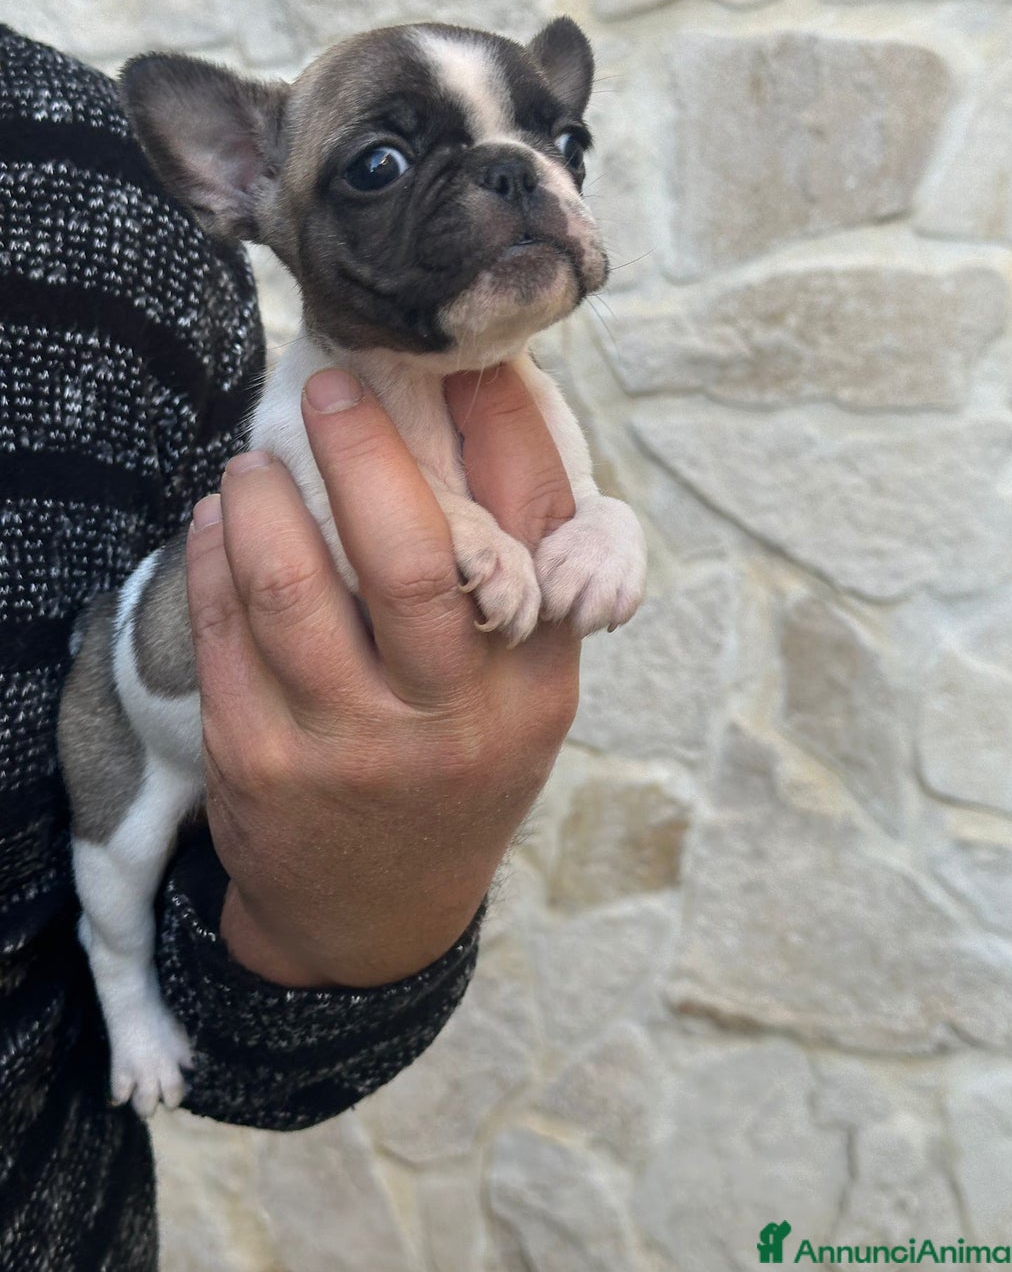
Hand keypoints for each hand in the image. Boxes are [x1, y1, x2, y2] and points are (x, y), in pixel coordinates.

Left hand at [184, 363, 578, 987]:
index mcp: (534, 683)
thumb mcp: (524, 695)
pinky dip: (213, 556)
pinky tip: (219, 521)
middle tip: (332, 385)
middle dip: (363, 446)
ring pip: (292, 587)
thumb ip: (520, 581)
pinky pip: (222, 633)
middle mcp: (452, 717)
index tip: (469, 357)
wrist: (378, 914)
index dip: (504, 426)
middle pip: (410, 555)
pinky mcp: (259, 764)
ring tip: (253, 462)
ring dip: (263, 498)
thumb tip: (485, 417)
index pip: (538, 529)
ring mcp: (350, 747)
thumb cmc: (460, 769)